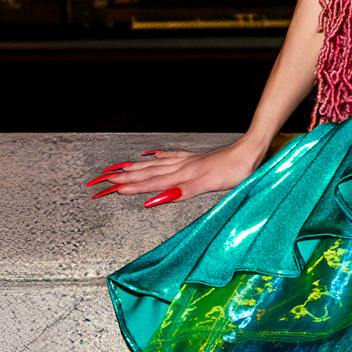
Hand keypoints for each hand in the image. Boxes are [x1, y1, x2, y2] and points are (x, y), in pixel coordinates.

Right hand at [84, 139, 267, 208]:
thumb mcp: (209, 185)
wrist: (252, 151)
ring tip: (116, 169)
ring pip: (155, 165)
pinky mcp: (197, 159)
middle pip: (146, 173)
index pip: (148, 183)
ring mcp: (188, 161)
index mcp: (182, 175)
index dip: (127, 188)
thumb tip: (153, 200)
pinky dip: (157, 158)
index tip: (105, 190)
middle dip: (122, 178)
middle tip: (99, 181)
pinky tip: (151, 156)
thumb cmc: (236, 170)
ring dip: (134, 169)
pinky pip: (170, 157)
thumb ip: (181, 192)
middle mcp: (181, 167)